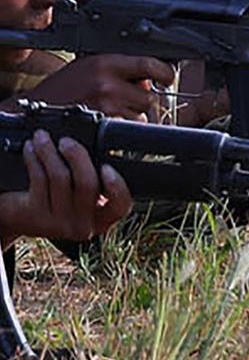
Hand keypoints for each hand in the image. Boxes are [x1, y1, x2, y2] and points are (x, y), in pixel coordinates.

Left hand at [0, 131, 130, 246]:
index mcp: (101, 218)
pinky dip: (34, 159)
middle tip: (65, 141)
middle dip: (77, 155)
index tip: (106, 166)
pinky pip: (40, 179)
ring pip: (60, 177)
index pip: (120, 206)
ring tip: (42, 138)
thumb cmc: (53, 197)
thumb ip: (97, 171)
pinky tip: (30, 149)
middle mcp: (84, 226)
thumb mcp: (78, 189)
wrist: (16, 217)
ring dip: (50, 151)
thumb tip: (113, 133)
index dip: (116, 185)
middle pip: (88, 184)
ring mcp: (60, 224)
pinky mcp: (37, 217)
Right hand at [32, 56, 177, 122]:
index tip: (169, 77)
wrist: (36, 110)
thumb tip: (150, 78)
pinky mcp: (102, 126)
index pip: (149, 64)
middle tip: (127, 98)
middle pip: (148, 96)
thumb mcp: (89, 66)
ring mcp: (105, 107)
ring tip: (112, 110)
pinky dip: (123, 127)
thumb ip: (120, 69)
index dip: (165, 72)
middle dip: (143, 99)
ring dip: (133, 115)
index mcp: (105, 63)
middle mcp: (107, 84)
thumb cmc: (62, 88)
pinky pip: (128, 129)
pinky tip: (108, 121)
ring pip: (141, 115)